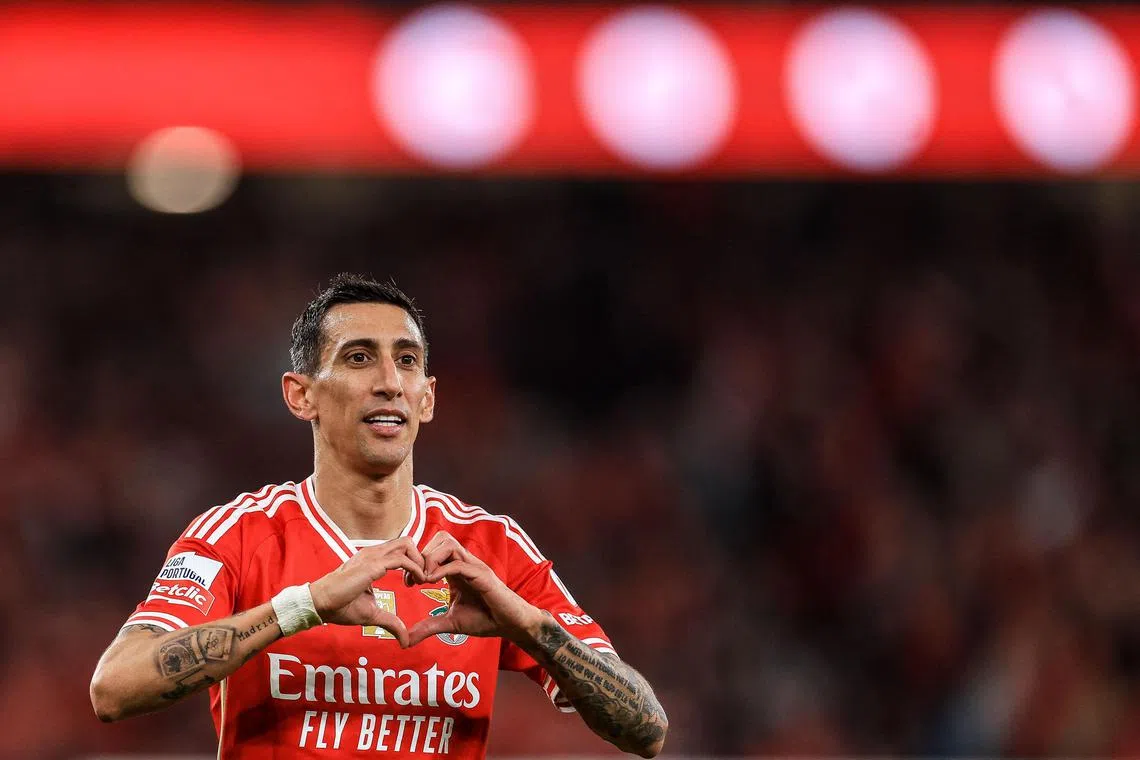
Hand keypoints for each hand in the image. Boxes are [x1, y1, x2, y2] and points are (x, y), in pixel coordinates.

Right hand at [308, 537, 426, 646]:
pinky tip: (416, 583)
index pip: (401, 549)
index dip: (413, 563)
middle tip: (421, 579)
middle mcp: (374, 553)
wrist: (321, 604)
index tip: (414, 583)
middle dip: (421, 558)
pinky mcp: (372, 565)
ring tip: (420, 581)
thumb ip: (391, 622)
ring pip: (407, 544)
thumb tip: (405, 640)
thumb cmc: (341, 606)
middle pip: (407, 542)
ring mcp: (372, 556)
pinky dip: (415, 568)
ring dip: (420, 561)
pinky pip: (402, 559)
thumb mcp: (373, 614)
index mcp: (373, 559)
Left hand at [406, 531, 543, 647]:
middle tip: (415, 580)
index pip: (434, 549)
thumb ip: (429, 627)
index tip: (408, 583)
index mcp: (456, 570)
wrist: (510, 624)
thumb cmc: (485, 619)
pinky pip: (458, 563)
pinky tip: (433, 583)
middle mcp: (465, 563)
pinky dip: (441, 570)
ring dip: (430, 559)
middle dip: (422, 556)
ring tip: (425, 580)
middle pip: (440, 538)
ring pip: (448, 543)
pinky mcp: (482, 575)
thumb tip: (406, 640)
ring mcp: (474, 566)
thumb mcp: (450, 622)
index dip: (417, 562)